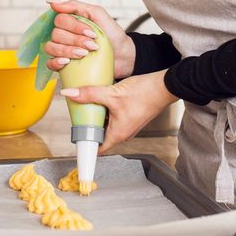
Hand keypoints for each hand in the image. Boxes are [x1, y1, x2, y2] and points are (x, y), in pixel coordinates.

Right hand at [44, 0, 135, 78]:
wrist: (122, 54)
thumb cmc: (111, 33)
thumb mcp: (98, 13)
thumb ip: (76, 5)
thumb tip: (53, 2)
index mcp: (70, 21)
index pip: (60, 20)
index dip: (74, 26)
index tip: (91, 32)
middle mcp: (63, 34)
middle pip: (56, 34)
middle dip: (76, 40)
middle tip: (92, 45)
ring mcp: (62, 49)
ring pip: (51, 47)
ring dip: (68, 50)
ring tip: (85, 54)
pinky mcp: (64, 65)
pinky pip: (50, 63)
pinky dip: (56, 62)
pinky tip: (67, 62)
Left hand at [60, 70, 176, 151]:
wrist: (165, 86)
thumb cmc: (145, 94)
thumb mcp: (112, 93)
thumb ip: (89, 94)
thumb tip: (69, 93)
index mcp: (119, 134)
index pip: (98, 149)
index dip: (85, 146)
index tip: (74, 138)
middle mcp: (124, 132)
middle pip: (100, 135)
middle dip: (88, 127)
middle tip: (77, 115)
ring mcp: (129, 125)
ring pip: (107, 125)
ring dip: (97, 117)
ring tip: (87, 105)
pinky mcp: (132, 116)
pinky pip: (114, 118)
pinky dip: (106, 111)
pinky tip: (101, 98)